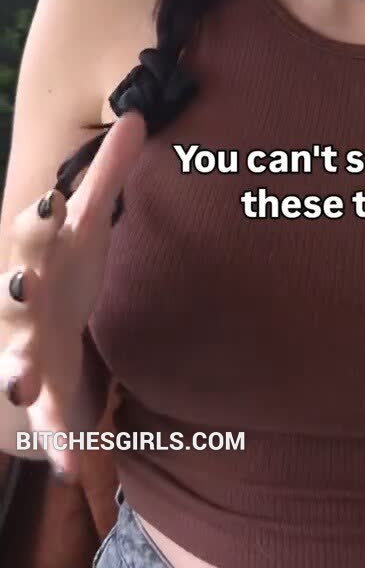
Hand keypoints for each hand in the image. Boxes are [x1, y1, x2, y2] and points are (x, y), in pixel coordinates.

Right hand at [0, 109, 146, 478]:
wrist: (42, 334)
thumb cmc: (66, 268)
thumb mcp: (90, 223)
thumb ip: (109, 174)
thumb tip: (135, 115)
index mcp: (41, 255)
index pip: (34, 230)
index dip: (39, 216)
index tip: (50, 200)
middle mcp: (25, 302)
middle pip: (12, 291)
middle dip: (14, 287)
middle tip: (22, 282)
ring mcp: (27, 349)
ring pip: (13, 360)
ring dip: (15, 370)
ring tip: (21, 385)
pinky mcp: (44, 394)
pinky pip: (47, 421)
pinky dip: (55, 442)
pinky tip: (66, 466)